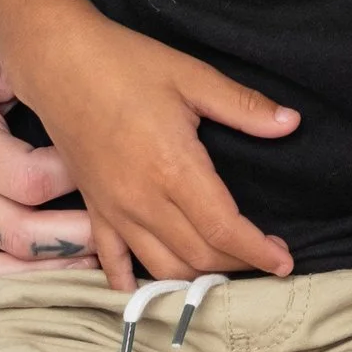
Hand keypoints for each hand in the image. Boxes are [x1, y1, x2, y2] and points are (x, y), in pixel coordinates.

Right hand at [6, 0, 298, 290]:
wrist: (58, 62)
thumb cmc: (126, 64)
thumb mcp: (193, 76)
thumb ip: (243, 107)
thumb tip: (292, 123)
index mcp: (173, 169)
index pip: (223, 229)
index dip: (257, 252)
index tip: (283, 262)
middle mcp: (142, 200)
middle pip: (197, 256)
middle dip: (237, 265)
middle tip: (266, 258)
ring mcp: (114, 210)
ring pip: (160, 267)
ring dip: (197, 276)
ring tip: (226, 268)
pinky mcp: (93, 209)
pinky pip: (112, 261)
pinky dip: (133, 282)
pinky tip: (150, 288)